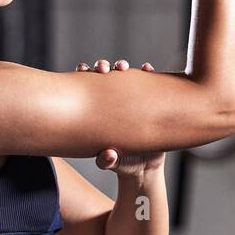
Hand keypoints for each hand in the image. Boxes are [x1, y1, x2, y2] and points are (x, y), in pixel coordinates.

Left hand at [75, 58, 166, 176]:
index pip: (84, 87)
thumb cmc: (120, 161)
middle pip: (104, 75)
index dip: (82, 76)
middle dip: (102, 66)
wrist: (144, 167)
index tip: (82, 70)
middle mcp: (112, 100)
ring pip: (126, 75)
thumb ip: (106, 160)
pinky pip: (151, 83)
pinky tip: (149, 70)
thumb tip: (108, 155)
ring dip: (124, 67)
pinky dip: (150, 73)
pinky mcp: (152, 101)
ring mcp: (132, 99)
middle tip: (103, 68)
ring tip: (123, 67)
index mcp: (96, 109)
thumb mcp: (111, 163)